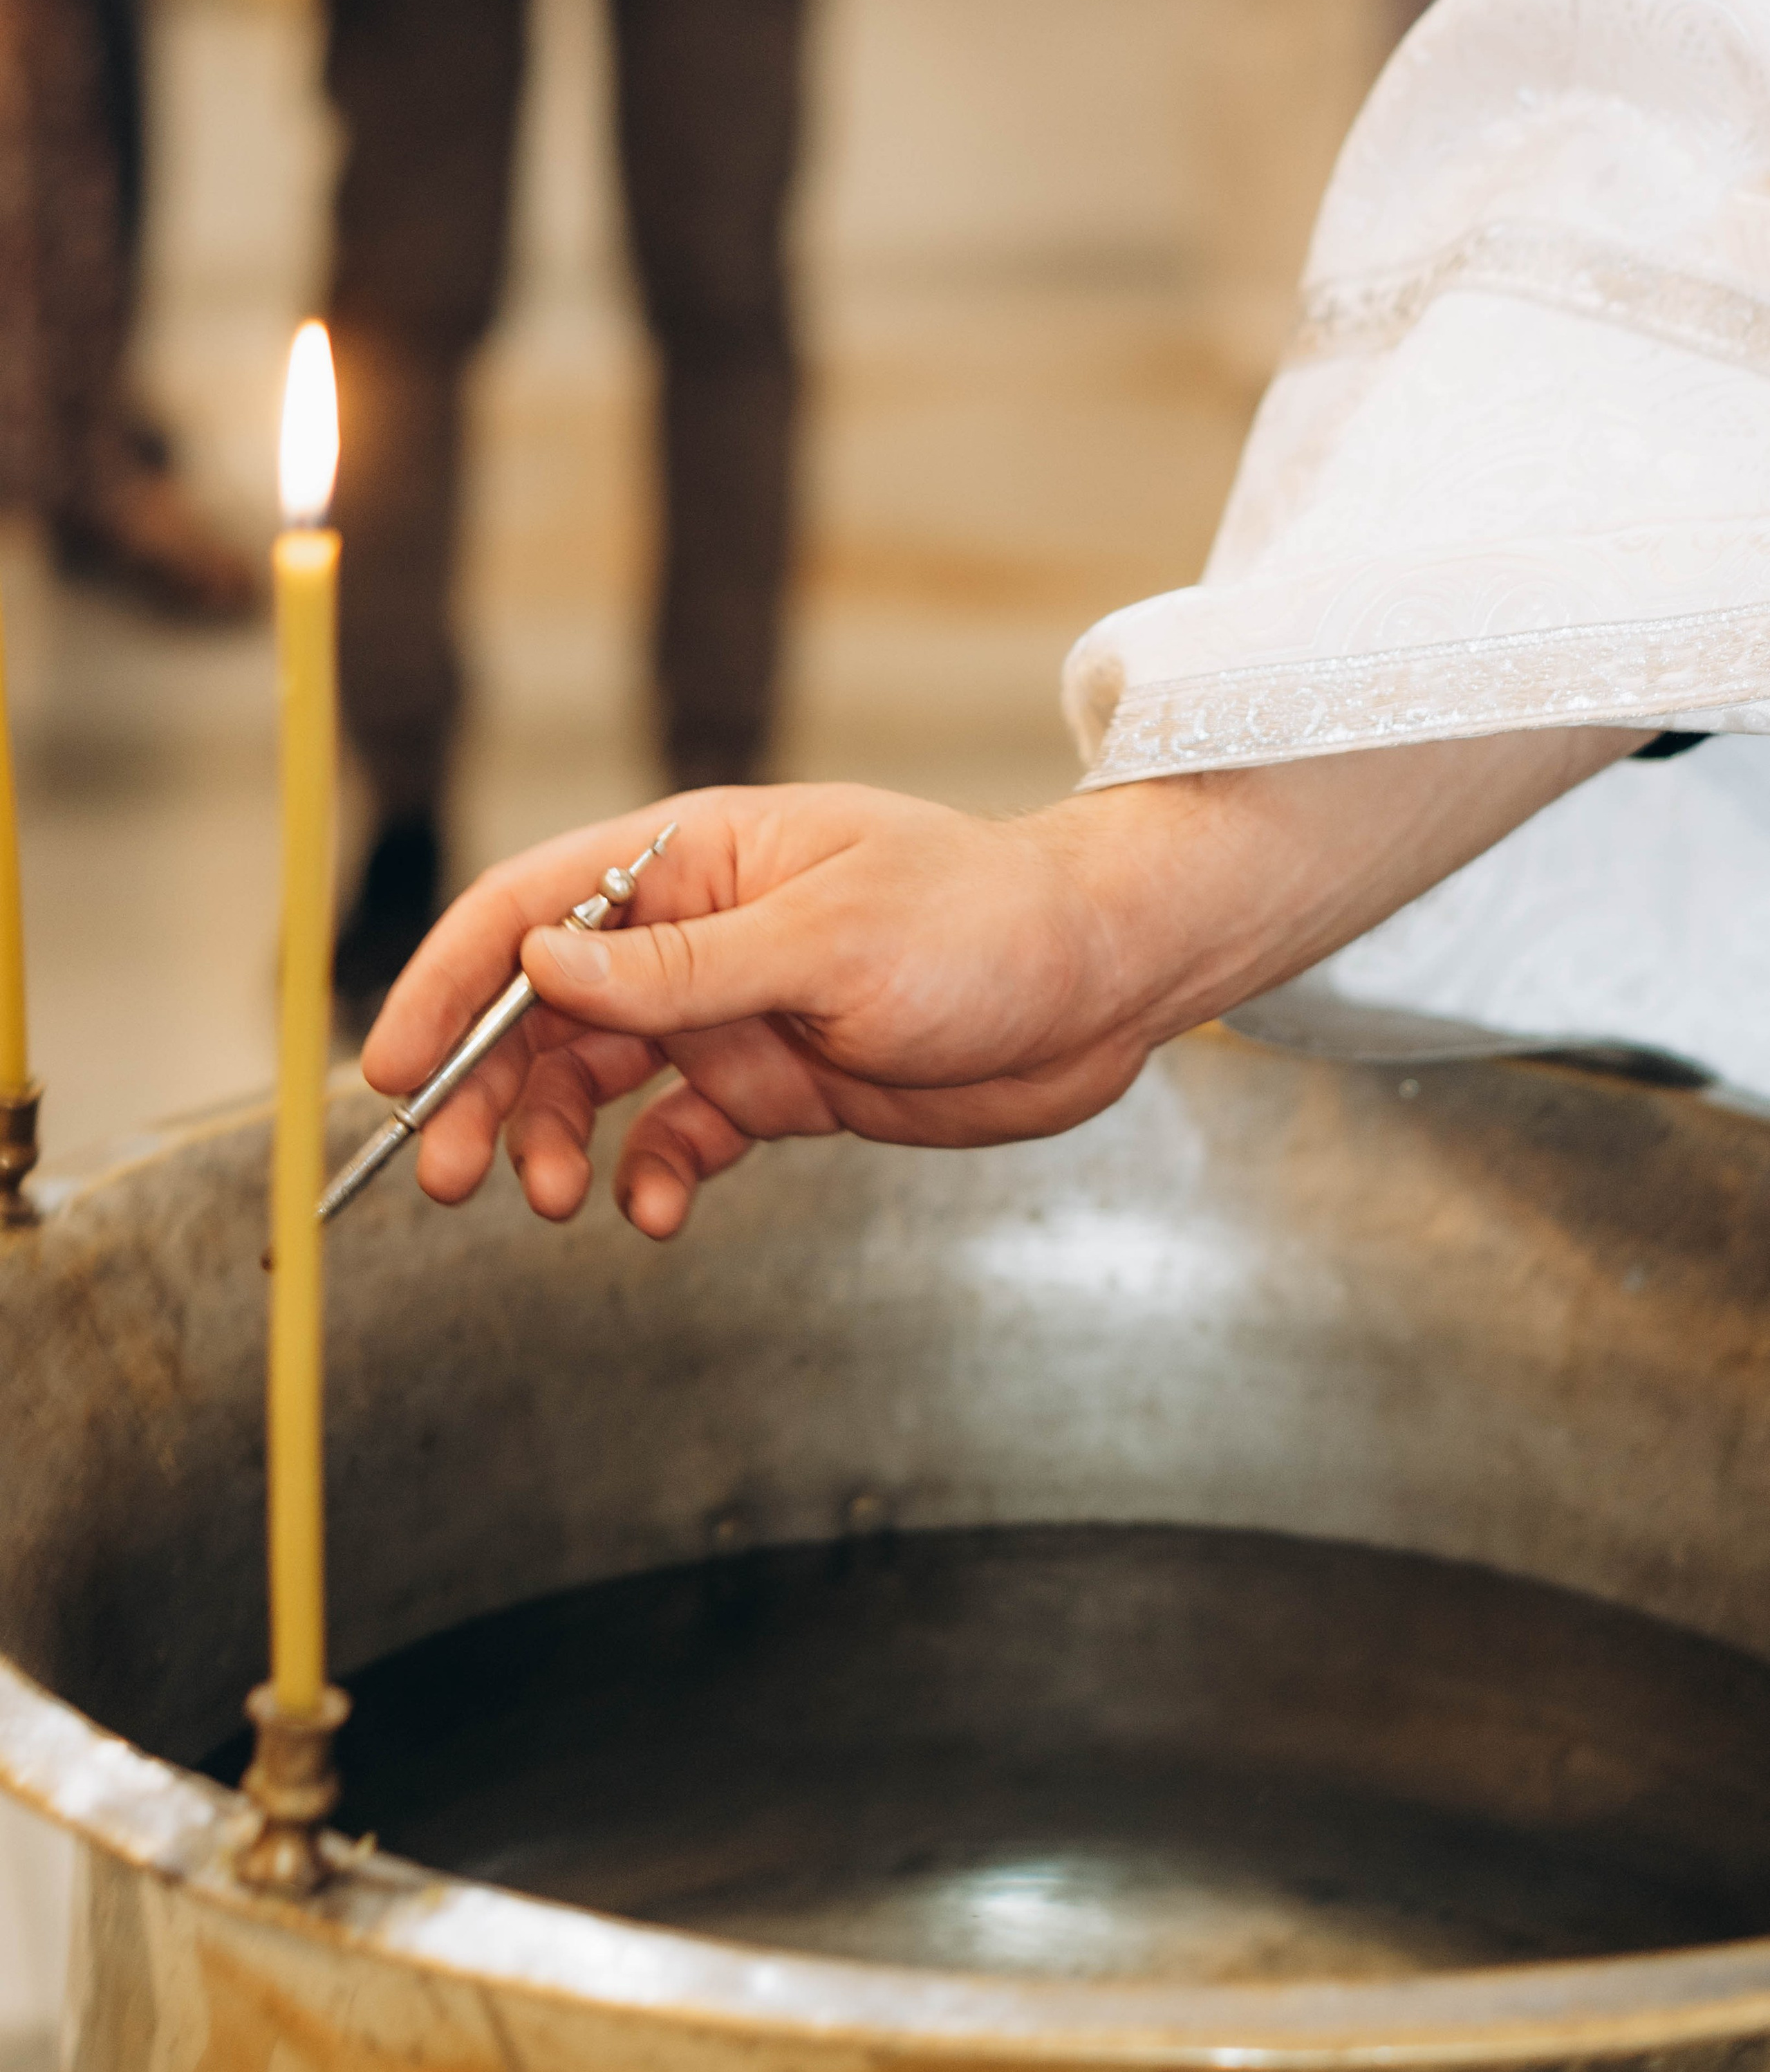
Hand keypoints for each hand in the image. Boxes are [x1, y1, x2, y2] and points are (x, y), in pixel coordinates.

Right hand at [363, 729, 1642, 1240]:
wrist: (1101, 986)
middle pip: (545, 1009)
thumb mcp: (830, 941)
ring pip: (596, 1081)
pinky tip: (655, 1210)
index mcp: (695, 861)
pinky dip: (651, 1175)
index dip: (449, 983)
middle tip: (445, 1174)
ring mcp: (734, 1013)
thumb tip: (542, 969)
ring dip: (554, 1141)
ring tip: (554, 1200)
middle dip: (482, 1087)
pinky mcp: (777, 1085)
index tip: (387, 1066)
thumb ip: (683, 970)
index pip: (531, 909)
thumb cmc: (983, 927)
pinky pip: (678, 1135)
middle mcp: (698, 935)